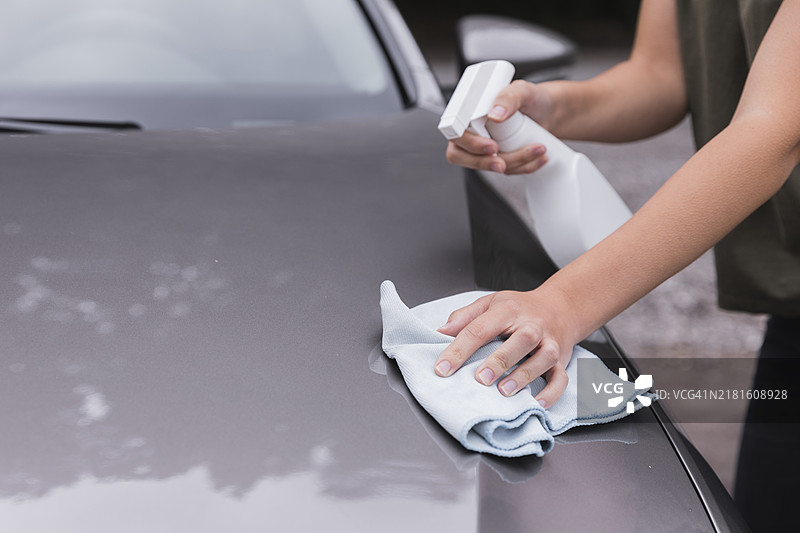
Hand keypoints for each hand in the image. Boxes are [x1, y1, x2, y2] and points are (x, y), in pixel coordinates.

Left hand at [433, 288, 576, 407]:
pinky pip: (561, 378)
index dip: (459, 349)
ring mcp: (549, 343)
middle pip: (520, 340)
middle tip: (480, 378)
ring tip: (504, 391)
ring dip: (524, 375)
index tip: (442, 368)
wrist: (561, 307)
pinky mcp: (561, 360)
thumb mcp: (489, 303)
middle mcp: (531, 326)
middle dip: (500, 360)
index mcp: (508, 311)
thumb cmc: (520, 308)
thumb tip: (440, 332)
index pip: (480, 328)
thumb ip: (464, 317)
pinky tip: (537, 403)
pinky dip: (552, 392)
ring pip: (543, 358)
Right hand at [445, 80, 554, 174]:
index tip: (491, 146)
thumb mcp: (522, 90)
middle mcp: (472, 132)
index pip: (456, 134)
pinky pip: (507, 171)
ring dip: (516, 163)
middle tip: (503, 162)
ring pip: (489, 167)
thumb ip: (508, 97)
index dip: (469, 144)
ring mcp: (484, 149)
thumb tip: (495, 114)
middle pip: (462, 157)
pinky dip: (525, 167)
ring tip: (538, 149)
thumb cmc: (531, 98)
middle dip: (484, 163)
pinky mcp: (499, 159)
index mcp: (469, 114)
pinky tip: (539, 157)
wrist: (548, 111)